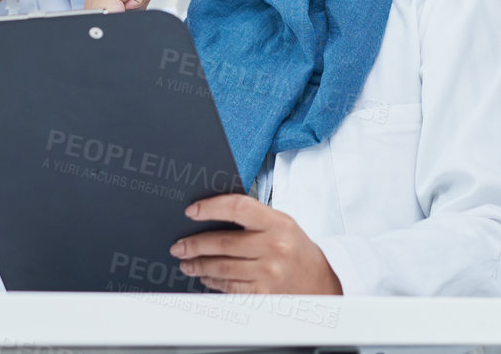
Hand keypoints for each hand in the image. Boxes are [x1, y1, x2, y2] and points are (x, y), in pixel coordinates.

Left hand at [173, 195, 341, 294]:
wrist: (321, 285)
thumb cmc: (298, 252)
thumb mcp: (283, 226)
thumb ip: (254, 219)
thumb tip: (213, 216)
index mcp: (278, 223)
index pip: (237, 207)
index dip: (211, 207)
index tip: (192, 211)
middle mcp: (274, 247)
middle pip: (223, 242)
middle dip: (195, 244)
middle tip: (179, 245)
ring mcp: (268, 273)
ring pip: (222, 267)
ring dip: (199, 265)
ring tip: (187, 262)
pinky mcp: (263, 294)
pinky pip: (229, 286)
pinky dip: (213, 282)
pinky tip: (206, 278)